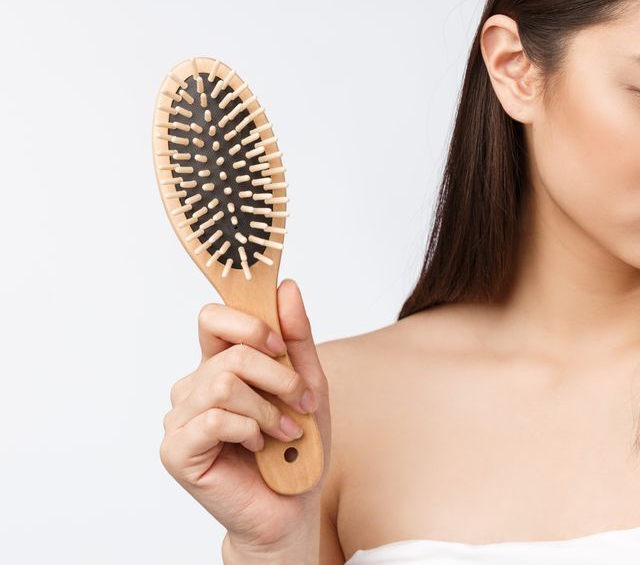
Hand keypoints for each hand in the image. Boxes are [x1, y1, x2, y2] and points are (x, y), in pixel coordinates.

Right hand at [159, 279, 332, 551]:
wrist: (291, 508)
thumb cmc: (296, 448)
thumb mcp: (308, 384)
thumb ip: (296, 338)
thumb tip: (286, 286)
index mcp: (219, 367)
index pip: (214, 318)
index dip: (248, 321)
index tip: (279, 343)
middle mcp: (194, 388)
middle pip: (230, 351)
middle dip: (277, 375)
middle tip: (300, 401)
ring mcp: (181, 419)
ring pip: (224, 382)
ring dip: (268, 408)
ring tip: (284, 432)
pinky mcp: (176, 450)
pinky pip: (214, 418)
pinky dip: (249, 429)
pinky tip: (259, 446)